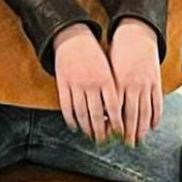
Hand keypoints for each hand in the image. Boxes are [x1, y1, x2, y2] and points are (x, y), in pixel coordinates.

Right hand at [52, 23, 119, 140]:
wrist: (73, 39)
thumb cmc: (94, 56)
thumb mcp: (108, 71)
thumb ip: (112, 91)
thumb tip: (116, 116)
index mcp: (107, 80)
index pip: (115, 108)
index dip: (117, 124)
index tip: (119, 134)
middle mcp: (92, 84)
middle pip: (98, 114)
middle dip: (102, 131)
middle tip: (104, 142)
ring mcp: (76, 85)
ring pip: (82, 113)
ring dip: (87, 128)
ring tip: (90, 136)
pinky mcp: (62, 84)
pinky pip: (66, 107)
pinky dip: (70, 119)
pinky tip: (75, 126)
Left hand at [107, 19, 163, 145]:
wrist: (134, 35)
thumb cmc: (116, 52)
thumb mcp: (106, 71)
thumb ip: (105, 90)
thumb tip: (100, 111)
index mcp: (116, 83)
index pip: (114, 110)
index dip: (113, 126)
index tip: (110, 137)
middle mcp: (131, 85)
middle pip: (130, 115)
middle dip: (128, 132)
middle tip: (125, 145)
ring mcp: (145, 84)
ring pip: (144, 111)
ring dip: (142, 128)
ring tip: (139, 140)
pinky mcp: (156, 81)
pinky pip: (157, 103)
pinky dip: (156, 116)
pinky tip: (153, 126)